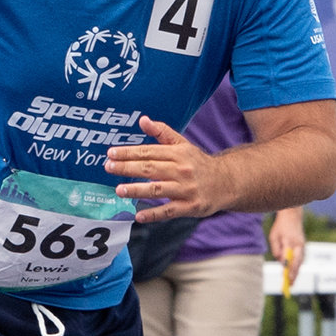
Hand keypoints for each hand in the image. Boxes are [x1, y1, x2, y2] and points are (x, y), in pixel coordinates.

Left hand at [105, 116, 232, 219]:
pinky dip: (154, 213)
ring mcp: (186, 189)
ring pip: (158, 189)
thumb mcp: (183, 145)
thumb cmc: (198, 163)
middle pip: (151, 168)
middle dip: (128, 168)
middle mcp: (182, 170)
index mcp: (178, 153)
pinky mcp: (190, 206)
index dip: (129, 152)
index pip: (149, 152)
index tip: (111, 153)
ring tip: (119, 190)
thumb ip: (162, 132)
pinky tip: (138, 215)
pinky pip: (169, 211)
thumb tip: (142, 120)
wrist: (227, 182)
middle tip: (108, 167)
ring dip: (137, 190)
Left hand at [270, 207, 306, 276]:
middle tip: (289, 285)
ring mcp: (302, 246)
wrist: (292, 216)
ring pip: (300, 262)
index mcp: (291, 242)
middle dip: (294, 274)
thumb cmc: (281, 226)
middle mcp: (299, 245)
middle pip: (297, 263)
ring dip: (296, 272)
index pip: (290, 259)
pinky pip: (300, 258)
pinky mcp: (302, 246)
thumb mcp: (274, 236)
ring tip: (291, 282)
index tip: (286, 278)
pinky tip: (293, 273)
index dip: (288, 269)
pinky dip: (297, 266)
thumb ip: (276, 248)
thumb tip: (280, 260)